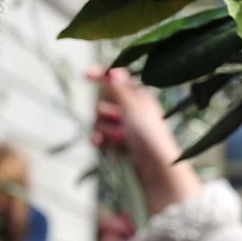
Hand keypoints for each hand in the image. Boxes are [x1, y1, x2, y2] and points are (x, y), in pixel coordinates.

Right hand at [88, 67, 201, 215]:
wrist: (155, 169)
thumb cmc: (150, 136)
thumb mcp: (134, 107)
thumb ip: (119, 88)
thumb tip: (111, 71)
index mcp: (137, 96)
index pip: (115, 79)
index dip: (100, 75)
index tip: (86, 75)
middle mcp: (129, 110)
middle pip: (101, 101)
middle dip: (105, 113)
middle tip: (119, 120)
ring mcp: (122, 128)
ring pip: (97, 121)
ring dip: (105, 130)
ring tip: (119, 139)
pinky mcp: (115, 144)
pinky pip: (97, 137)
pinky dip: (99, 140)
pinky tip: (100, 144)